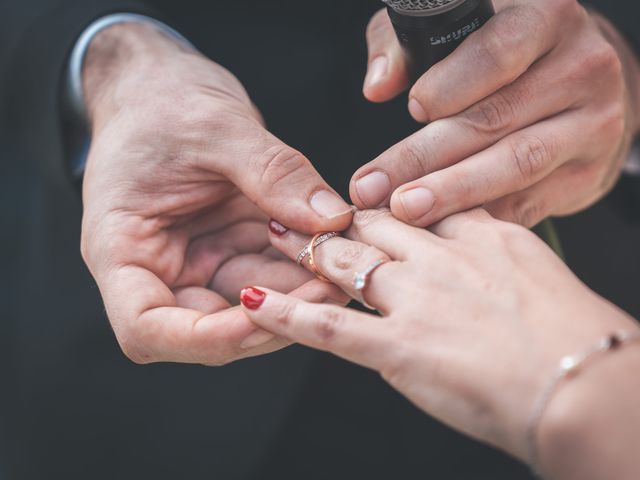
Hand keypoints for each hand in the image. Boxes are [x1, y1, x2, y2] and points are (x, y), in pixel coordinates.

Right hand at [80, 23, 350, 364]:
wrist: (159, 82)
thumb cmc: (163, 99)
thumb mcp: (217, 127)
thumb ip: (274, 175)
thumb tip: (333, 221)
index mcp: (121, 248)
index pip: (147, 328)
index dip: (208, 337)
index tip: (267, 314)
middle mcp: (157, 267)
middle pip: (209, 328)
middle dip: (275, 316)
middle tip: (335, 284)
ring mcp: (196, 260)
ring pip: (252, 302)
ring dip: (300, 291)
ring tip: (347, 261)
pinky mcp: (228, 247)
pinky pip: (270, 270)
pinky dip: (302, 264)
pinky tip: (336, 245)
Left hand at [241, 210, 639, 473]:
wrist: (584, 384)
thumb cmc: (574, 339)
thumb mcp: (538, 277)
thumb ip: (496, 259)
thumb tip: (470, 258)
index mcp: (482, 237)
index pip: (420, 206)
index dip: (386, 204)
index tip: (364, 201)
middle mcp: (442, 259)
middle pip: (375, 226)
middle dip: (335, 216)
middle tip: (302, 208)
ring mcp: (416, 300)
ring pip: (347, 263)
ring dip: (305, 249)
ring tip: (272, 235)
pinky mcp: (399, 346)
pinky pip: (329, 326)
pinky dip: (286, 314)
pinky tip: (254, 303)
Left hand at [353, 1, 639, 226]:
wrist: (587, 88)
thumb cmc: (505, 54)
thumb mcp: (459, 32)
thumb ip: (410, 47)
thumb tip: (377, 85)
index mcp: (545, 19)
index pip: (496, 54)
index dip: (451, 84)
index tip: (412, 110)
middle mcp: (580, 68)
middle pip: (494, 119)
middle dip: (426, 158)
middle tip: (377, 188)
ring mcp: (592, 125)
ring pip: (515, 165)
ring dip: (453, 194)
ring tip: (405, 210)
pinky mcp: (586, 173)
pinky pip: (528, 201)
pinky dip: (481, 217)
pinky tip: (441, 226)